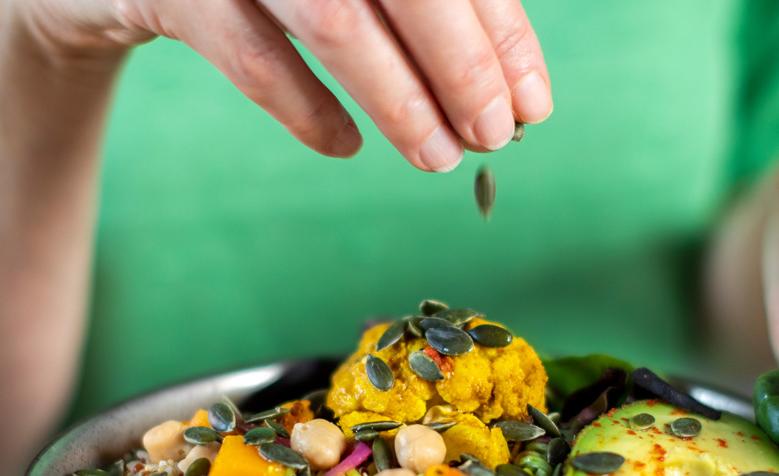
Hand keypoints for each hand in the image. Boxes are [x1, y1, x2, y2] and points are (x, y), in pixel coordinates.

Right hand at [18, 0, 552, 168]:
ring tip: (438, 158)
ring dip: (398, 96)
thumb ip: (422, 9)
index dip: (502, 34)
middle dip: (463, 66)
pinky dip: (302, 104)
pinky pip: (245, 49)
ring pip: (334, 16)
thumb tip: (512, 91)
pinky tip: (344, 146)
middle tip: (494, 137)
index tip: (534, 106)